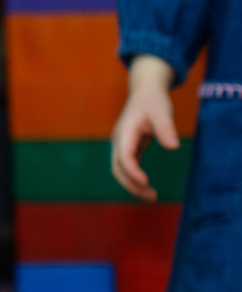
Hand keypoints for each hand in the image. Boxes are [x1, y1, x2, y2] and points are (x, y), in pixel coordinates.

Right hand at [112, 56, 180, 201]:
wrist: (145, 93)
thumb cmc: (153, 101)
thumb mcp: (161, 111)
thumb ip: (166, 128)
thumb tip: (173, 147)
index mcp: (125, 132)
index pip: (124, 156)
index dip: (132, 171)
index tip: (146, 182)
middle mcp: (119, 141)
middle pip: (117, 168)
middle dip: (131, 184)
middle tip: (151, 197)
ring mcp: (122, 146)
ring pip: (120, 170)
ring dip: (132, 185)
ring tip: (152, 198)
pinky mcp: (129, 149)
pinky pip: (128, 168)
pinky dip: (135, 180)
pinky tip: (147, 188)